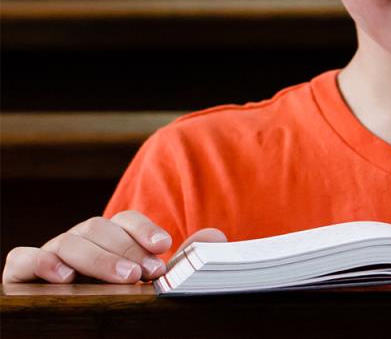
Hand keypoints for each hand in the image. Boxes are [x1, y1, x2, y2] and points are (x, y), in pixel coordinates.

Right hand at [2, 213, 225, 283]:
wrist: (69, 327)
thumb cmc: (111, 300)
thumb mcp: (145, 284)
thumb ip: (179, 262)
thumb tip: (214, 238)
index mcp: (107, 239)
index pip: (125, 221)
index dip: (144, 230)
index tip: (166, 246)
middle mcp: (77, 242)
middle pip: (98, 228)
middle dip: (127, 249)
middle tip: (148, 273)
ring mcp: (48, 256)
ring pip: (69, 241)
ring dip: (98, 258)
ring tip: (124, 278)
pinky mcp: (19, 276)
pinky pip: (21, 259)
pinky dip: (40, 262)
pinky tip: (63, 276)